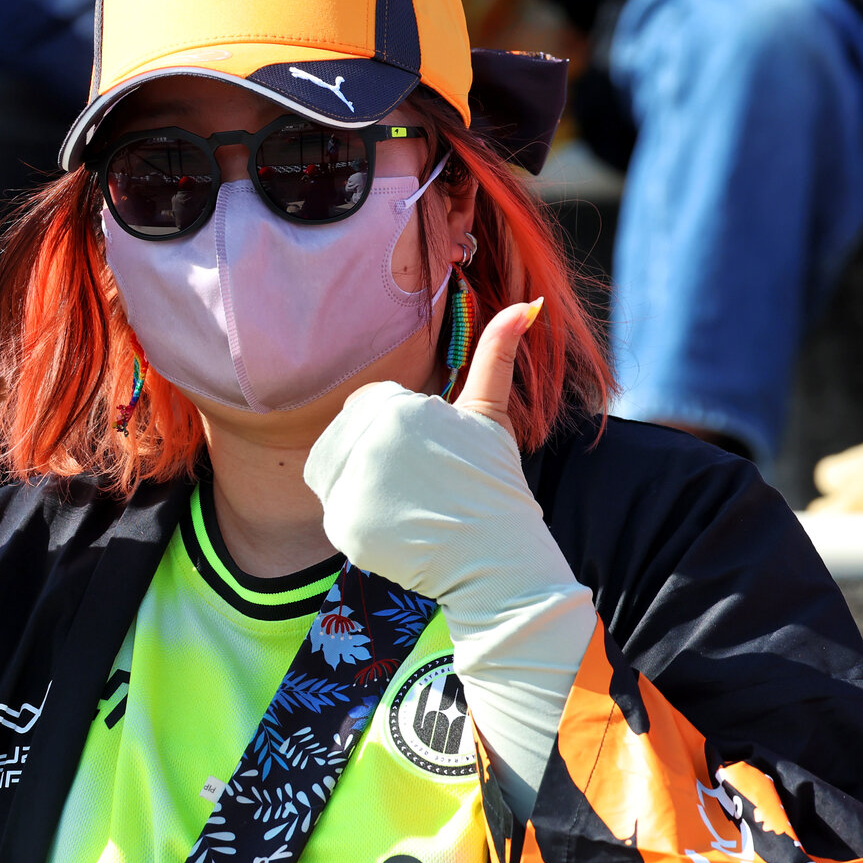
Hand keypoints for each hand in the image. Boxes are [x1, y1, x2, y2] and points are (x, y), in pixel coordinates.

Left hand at [305, 298, 595, 819]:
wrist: (497, 559)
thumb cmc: (494, 483)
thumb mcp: (491, 413)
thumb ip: (499, 352)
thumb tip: (530, 304)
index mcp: (395, 411)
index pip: (365, 406)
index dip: (393, 428)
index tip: (424, 453)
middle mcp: (366, 445)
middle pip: (345, 437)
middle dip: (373, 455)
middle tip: (417, 483)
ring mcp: (353, 487)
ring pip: (333, 471)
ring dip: (360, 483)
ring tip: (405, 502)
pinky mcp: (345, 527)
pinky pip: (335, 511)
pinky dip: (359, 520)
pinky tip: (396, 527)